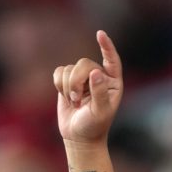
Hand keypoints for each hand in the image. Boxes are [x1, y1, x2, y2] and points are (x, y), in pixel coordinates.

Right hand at [52, 30, 122, 144]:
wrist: (79, 137)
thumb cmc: (94, 126)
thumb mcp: (100, 112)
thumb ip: (99, 92)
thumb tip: (95, 72)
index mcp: (113, 83)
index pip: (112, 60)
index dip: (106, 46)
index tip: (100, 34)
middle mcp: (99, 77)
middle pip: (83, 64)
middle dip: (76, 81)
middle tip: (76, 100)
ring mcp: (83, 78)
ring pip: (70, 68)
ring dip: (67, 87)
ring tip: (74, 102)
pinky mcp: (68, 81)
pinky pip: (59, 72)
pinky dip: (58, 84)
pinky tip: (65, 97)